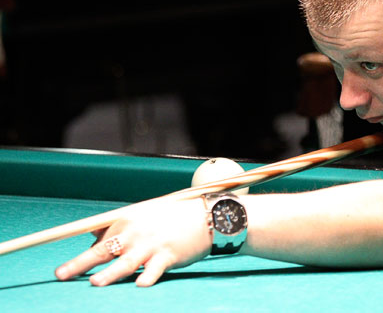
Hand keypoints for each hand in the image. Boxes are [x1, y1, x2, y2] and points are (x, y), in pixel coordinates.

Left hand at [55, 198, 210, 286]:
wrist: (205, 213)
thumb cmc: (173, 216)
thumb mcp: (143, 215)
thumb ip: (119, 227)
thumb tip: (93, 236)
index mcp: (127, 220)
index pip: (99, 240)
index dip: (82, 256)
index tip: (62, 271)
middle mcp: (136, 233)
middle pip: (104, 251)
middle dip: (81, 264)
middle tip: (62, 274)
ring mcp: (152, 245)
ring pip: (126, 262)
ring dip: (110, 274)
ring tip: (95, 283)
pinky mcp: (168, 255)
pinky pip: (155, 270)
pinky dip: (148, 278)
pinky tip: (140, 285)